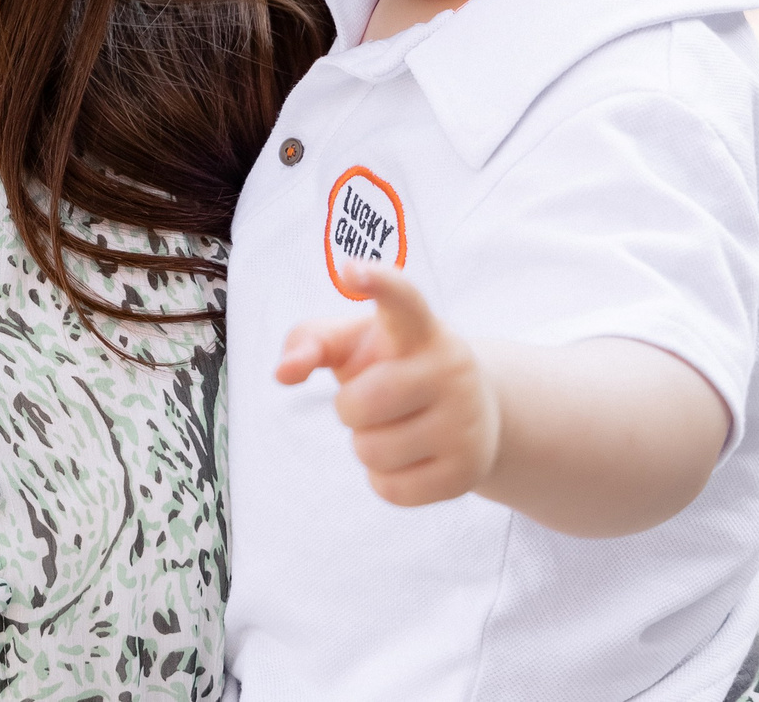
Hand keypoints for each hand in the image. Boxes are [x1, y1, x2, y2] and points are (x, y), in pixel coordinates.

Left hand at [276, 262, 500, 508]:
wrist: (475, 412)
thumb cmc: (394, 365)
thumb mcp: (354, 343)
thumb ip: (309, 342)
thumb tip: (284, 372)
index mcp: (419, 328)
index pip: (403, 299)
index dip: (379, 283)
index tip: (352, 269)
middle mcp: (450, 368)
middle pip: (361, 403)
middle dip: (350, 409)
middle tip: (372, 401)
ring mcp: (466, 421)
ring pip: (373, 451)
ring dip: (367, 445)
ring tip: (394, 428)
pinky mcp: (468, 471)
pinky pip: (391, 490)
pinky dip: (384, 479)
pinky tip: (409, 458)